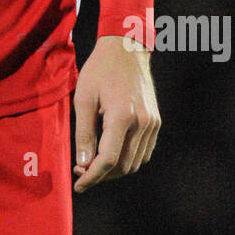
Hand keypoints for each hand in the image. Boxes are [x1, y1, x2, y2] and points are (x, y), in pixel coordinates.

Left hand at [72, 35, 159, 192]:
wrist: (126, 50)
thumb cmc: (100, 70)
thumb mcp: (84, 98)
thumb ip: (83, 133)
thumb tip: (82, 163)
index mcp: (122, 116)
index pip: (108, 160)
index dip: (92, 176)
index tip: (78, 185)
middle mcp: (142, 123)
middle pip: (123, 166)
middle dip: (101, 175)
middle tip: (81, 171)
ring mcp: (152, 123)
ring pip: (135, 162)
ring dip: (114, 170)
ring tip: (93, 164)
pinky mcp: (156, 122)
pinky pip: (144, 152)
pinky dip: (127, 159)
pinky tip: (110, 154)